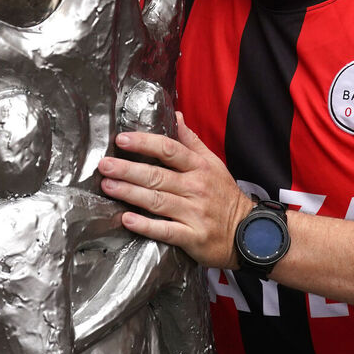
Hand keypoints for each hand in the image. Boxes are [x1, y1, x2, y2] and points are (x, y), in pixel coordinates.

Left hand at [98, 113, 254, 267]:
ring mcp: (195, 213)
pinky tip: (127, 219)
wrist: (249, 233)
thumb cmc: (224, 195)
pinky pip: (166, 230)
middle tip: (104, 165)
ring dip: (130, 193)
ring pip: (157, 201)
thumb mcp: (213, 163)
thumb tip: (174, 116)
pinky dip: (146, 226)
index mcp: (200, 167)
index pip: (169, 150)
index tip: (122, 139)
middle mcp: (196, 188)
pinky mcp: (193, 237)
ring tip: (108, 186)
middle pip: (158, 175)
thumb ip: (191, 141)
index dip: (144, 143)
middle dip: (128, 169)